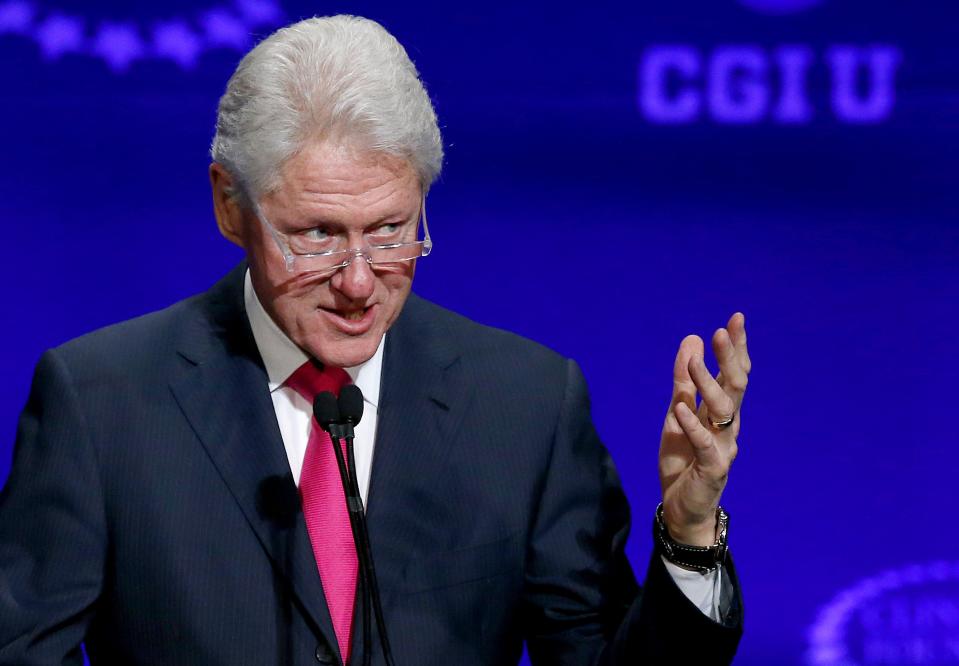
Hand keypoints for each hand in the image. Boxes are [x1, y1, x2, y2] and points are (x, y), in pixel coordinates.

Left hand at [658, 313, 750, 545]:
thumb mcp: (676, 412)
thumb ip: (684, 380)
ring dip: (708, 384)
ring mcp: (723, 446)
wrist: (682, 508)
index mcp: (721, 411)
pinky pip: (704, 444)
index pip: (733, 373)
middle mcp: (728, 425)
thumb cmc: (683, 460)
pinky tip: (681, 408)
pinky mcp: (712, 468)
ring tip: (695, 361)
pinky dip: (692, 425)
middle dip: (730, 358)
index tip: (735, 318)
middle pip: (735, 386)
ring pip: (723, 411)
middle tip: (723, 331)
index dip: (736, 347)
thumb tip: (692, 339)